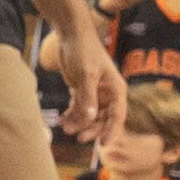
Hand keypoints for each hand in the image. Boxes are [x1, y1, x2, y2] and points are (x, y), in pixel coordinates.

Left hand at [50, 15, 119, 147]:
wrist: (71, 34)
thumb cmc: (83, 51)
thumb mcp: (85, 75)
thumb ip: (88, 97)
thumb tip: (89, 118)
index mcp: (116, 89)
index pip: (117, 115)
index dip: (111, 131)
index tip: (103, 145)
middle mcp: (108, 93)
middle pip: (103, 118)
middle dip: (91, 128)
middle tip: (77, 137)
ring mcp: (95, 92)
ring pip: (89, 114)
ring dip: (79, 122)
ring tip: (65, 127)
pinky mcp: (82, 89)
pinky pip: (79, 107)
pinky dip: (71, 114)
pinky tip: (62, 119)